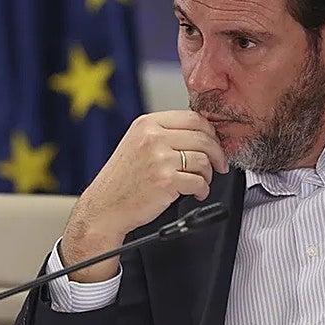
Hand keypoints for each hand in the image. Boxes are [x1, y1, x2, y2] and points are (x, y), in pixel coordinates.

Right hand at [59, 111, 228, 281]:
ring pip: (203, 160)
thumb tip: (200, 134)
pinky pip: (199, 181)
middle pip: (203, 137)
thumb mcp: (137, 144)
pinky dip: (202, 190)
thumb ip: (164, 134)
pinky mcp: (166, 180)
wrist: (105, 207)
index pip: (192, 118)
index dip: (210, 132)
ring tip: (200, 182)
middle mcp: (153, 137)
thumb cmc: (122, 180)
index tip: (214, 143)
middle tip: (219, 164)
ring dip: (208, 174)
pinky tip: (195, 193)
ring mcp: (159, 158)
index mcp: (147, 124)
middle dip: (217, 153)